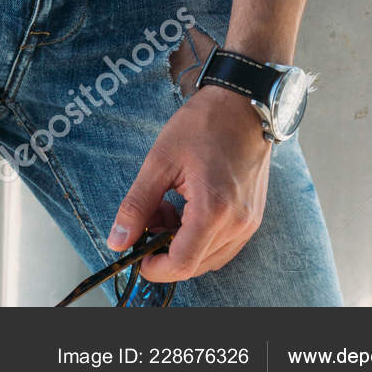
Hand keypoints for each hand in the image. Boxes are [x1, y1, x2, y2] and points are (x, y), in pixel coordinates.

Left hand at [106, 84, 272, 282]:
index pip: (182, 263)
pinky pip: (223, 244)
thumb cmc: (203, 124)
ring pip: (209, 257)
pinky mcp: (253, 217)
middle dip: (165, 250)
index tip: (137, 254)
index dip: (155, 268)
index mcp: (213, 209)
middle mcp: (237, 223)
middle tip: (150, 217)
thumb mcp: (160, 160)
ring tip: (167, 207)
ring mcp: (249, 222)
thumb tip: (118, 240)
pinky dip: (200, 237)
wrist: (243, 104)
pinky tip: (187, 208)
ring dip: (182, 244)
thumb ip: (137, 204)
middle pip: (195, 264)